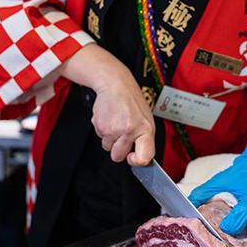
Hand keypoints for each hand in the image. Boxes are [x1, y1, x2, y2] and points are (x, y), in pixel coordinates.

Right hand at [57, 43, 155, 164]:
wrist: (116, 84)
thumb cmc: (133, 102)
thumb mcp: (147, 120)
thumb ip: (144, 140)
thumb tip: (140, 159)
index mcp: (145, 129)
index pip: (143, 158)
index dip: (136, 162)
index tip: (133, 157)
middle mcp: (129, 130)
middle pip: (118, 157)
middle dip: (119, 150)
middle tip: (123, 135)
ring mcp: (112, 128)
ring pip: (108, 148)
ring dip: (111, 139)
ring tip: (117, 123)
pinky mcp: (99, 125)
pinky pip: (101, 138)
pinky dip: (104, 131)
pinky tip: (110, 119)